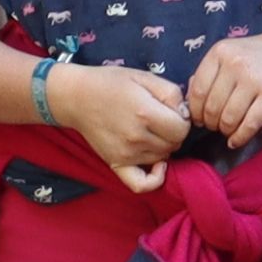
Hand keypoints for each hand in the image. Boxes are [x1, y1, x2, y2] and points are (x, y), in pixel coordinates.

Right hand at [57, 62, 190, 188]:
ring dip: (163, 146)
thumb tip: (185, 115)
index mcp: (145, 113)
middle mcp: (137, 137)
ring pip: (163, 157)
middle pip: (175, 144)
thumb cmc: (111, 83)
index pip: (182, 128)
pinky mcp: (117, 165)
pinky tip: (158, 165)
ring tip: (150, 130)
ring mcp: (127, 155)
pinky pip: (142, 184)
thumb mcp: (145, 77)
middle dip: (173, 131)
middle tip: (159, 118)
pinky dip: (155, 178)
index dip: (181, 118)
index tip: (169, 110)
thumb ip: (172, 94)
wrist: (76, 97)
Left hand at [181, 27, 261, 144]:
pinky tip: (236, 140)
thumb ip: (209, 73)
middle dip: (211, 123)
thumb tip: (187, 103)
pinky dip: (240, 137)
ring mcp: (254, 78)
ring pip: (229, 118)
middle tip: (215, 126)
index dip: (195, 110)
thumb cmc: (259, 57)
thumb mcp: (231, 54)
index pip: (197, 90)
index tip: (199, 119)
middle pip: (212, 107)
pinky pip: (249, 124)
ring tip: (228, 131)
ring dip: (225, 131)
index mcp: (220, 52)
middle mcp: (235, 63)